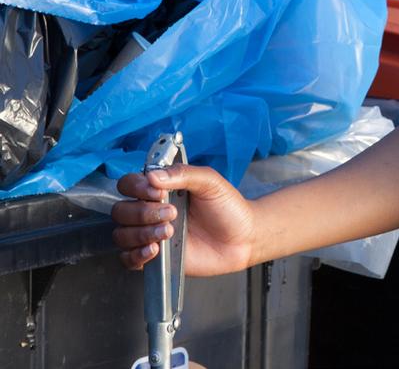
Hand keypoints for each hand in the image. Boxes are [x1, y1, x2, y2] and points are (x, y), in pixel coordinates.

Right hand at [113, 165, 256, 276]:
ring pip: (122, 234)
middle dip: (142, 212)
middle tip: (170, 213)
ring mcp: (151, 234)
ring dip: (141, 233)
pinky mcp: (154, 258)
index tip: (157, 192)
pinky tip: (155, 250)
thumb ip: (184, 174)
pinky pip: (128, 259)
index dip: (137, 187)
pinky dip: (136, 255)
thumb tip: (154, 174)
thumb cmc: (227, 207)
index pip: (129, 184)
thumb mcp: (211, 182)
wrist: (242, 237)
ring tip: (168, 232)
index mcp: (162, 188)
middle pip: (121, 210)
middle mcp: (151, 210)